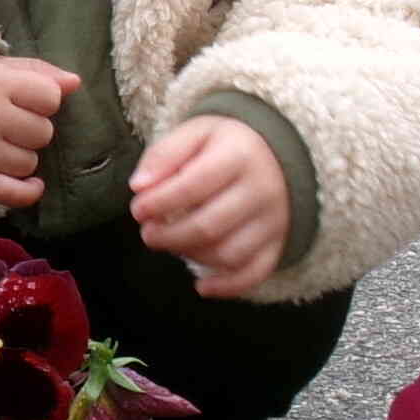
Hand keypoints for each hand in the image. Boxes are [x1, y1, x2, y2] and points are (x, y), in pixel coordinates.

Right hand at [0, 55, 81, 209]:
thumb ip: (39, 71)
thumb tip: (74, 83)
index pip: (50, 97)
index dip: (44, 98)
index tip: (26, 98)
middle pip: (42, 133)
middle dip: (32, 128)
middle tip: (10, 122)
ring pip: (28, 163)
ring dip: (22, 156)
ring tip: (2, 144)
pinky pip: (12, 194)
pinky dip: (26, 192)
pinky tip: (33, 184)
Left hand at [132, 116, 290, 296]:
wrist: (281, 154)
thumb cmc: (228, 145)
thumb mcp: (197, 132)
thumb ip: (165, 154)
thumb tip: (139, 185)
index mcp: (239, 156)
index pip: (193, 186)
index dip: (159, 203)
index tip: (138, 209)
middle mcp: (262, 190)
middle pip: (208, 227)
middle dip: (168, 236)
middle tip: (149, 233)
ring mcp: (274, 220)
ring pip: (227, 254)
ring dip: (190, 256)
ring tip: (172, 244)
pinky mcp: (278, 243)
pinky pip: (255, 273)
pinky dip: (227, 287)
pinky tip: (202, 286)